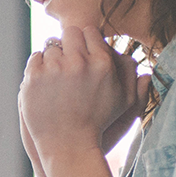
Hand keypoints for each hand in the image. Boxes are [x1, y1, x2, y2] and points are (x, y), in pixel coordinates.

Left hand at [19, 26, 149, 160]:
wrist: (68, 145)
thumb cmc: (99, 125)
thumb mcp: (125, 104)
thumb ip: (134, 80)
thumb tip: (140, 64)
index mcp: (101, 63)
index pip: (90, 31)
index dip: (86, 41)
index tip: (84, 52)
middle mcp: (78, 62)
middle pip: (70, 32)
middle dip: (70, 43)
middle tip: (70, 59)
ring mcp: (54, 68)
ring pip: (51, 45)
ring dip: (54, 56)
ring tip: (58, 75)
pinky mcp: (34, 76)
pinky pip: (35, 58)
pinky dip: (39, 66)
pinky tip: (46, 80)